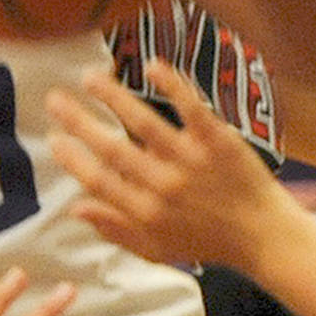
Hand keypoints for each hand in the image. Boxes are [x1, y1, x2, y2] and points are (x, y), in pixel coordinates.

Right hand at [48, 58, 283, 271]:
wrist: (263, 236)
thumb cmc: (207, 243)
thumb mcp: (156, 250)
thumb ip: (115, 229)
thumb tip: (74, 208)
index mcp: (145, 213)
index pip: (98, 182)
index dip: (72, 160)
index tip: (52, 139)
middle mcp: (163, 186)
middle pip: (112, 148)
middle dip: (78, 122)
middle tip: (54, 99)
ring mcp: (191, 162)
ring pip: (144, 123)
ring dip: (112, 97)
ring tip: (89, 77)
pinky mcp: (218, 142)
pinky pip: (191, 109)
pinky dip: (172, 85)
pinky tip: (152, 65)